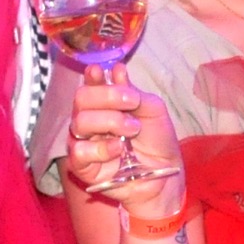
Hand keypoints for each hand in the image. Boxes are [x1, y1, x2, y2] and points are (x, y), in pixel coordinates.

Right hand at [67, 66, 185, 214]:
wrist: (164, 174)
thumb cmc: (158, 140)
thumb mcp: (153, 110)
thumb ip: (133, 92)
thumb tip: (116, 69)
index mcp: (105, 104)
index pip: (90, 85)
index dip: (93, 76)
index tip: (100, 71)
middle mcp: (90, 120)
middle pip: (81, 99)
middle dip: (108, 97)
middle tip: (131, 103)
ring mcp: (84, 142)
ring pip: (79, 122)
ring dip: (109, 121)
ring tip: (131, 130)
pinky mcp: (83, 167)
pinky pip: (79, 152)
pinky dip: (100, 148)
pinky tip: (118, 149)